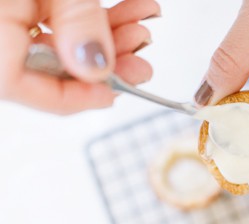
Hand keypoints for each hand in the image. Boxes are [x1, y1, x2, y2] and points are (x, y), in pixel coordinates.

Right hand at [0, 0, 159, 113]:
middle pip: (44, 66)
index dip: (73, 94)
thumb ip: (76, 21)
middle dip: (104, 60)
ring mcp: (1, 16)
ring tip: (139, 24)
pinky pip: (50, 20)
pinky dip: (87, 18)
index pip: (17, 86)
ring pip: (54, 42)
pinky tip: (125, 10)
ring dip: (105, 36)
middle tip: (140, 55)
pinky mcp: (15, 5)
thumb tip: (98, 66)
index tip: (116, 88)